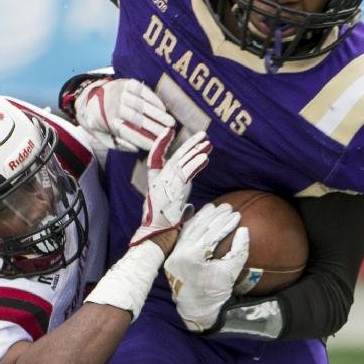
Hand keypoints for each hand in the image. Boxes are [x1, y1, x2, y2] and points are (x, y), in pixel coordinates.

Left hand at [73, 77, 173, 153]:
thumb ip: (118, 145)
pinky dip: (153, 99)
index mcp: (108, 122)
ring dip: (157, 114)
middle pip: (136, 119)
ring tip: (170, 123)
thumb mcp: (103, 137)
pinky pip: (142, 90)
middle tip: (168, 134)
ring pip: (141, 105)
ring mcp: (120, 93)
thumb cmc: (101, 122)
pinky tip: (163, 108)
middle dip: (154, 127)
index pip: (128, 133)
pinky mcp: (126, 83)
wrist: (88, 97)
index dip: (142, 140)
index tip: (156, 146)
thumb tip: (135, 148)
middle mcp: (114, 106)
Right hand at [130, 130, 210, 247]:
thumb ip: (180, 205)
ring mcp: (164, 183)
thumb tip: (189, 207)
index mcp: (156, 181)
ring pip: (181, 161)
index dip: (162, 142)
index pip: (156, 156)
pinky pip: (186, 173)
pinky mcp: (172, 189)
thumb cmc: (163, 224)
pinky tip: (205, 158)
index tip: (170, 131)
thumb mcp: (172, 210)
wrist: (157, 233)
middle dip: (189, 144)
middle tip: (202, 134)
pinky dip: (195, 164)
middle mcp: (158, 179)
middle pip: (175, 156)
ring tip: (207, 142)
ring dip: (195, 151)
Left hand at [164, 204, 249, 331]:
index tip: (237, 214)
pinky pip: (183, 236)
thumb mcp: (230, 273)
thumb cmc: (214, 293)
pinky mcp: (172, 256)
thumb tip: (244, 231)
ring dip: (202, 217)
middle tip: (228, 206)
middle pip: (199, 228)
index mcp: (191, 257)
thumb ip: (238, 251)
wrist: (196, 309)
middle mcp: (179, 253)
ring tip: (215, 207)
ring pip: (189, 230)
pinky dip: (192, 225)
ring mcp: (174, 254)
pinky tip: (201, 216)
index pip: (210, 234)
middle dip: (215, 216)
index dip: (225, 223)